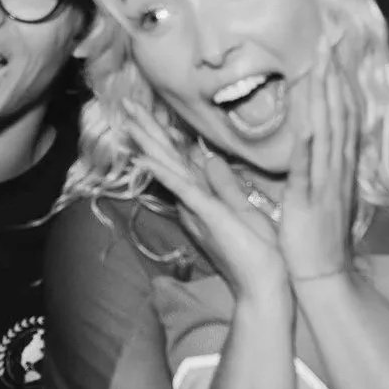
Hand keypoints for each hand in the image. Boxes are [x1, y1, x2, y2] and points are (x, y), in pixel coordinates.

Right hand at [123, 100, 288, 300]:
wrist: (265, 285)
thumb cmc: (259, 253)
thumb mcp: (243, 209)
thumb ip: (225, 184)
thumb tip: (212, 159)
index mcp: (202, 197)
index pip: (178, 159)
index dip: (161, 134)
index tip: (145, 111)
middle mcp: (193, 201)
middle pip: (165, 158)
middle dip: (145, 130)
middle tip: (124, 104)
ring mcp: (197, 208)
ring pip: (168, 168)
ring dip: (146, 144)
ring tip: (126, 121)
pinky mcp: (206, 216)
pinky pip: (182, 190)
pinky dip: (163, 173)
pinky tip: (145, 158)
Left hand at [279, 37, 359, 284]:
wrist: (325, 277)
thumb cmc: (312, 239)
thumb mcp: (309, 195)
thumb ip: (304, 167)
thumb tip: (299, 144)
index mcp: (335, 166)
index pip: (340, 115)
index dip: (338, 82)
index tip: (333, 50)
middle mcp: (336, 168)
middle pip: (339, 112)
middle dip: (335, 73)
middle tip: (332, 36)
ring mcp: (325, 182)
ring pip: (328, 129)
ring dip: (325, 93)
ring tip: (321, 60)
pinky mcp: (308, 199)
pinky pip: (308, 163)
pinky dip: (309, 136)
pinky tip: (307, 112)